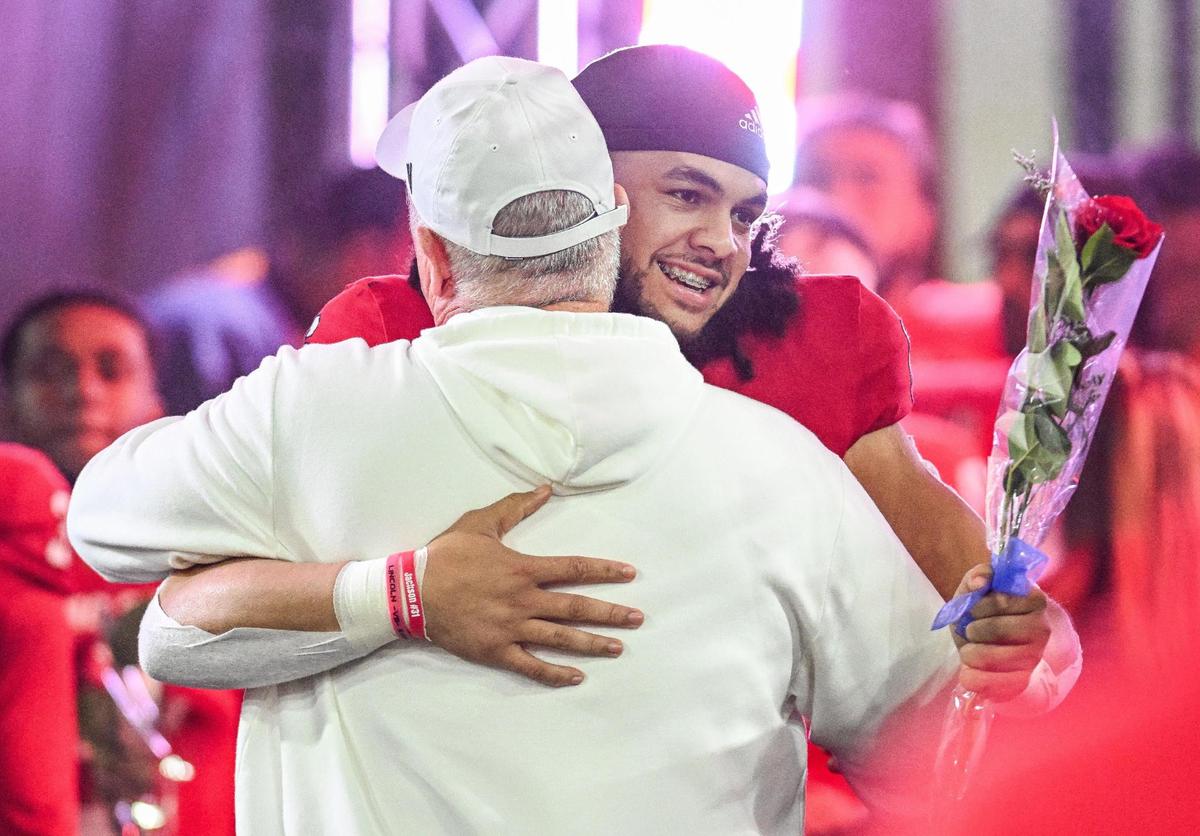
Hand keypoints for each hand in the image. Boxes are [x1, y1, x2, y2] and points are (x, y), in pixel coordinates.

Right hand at [421, 486, 642, 687]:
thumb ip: (516, 507)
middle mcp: (523, 600)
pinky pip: (531, 666)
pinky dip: (554, 673)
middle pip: (576, 608)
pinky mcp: (496, 650)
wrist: (410, 591)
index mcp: (523, 569)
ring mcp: (511, 628)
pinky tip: (577, 676)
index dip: (605, 571)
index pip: (574, 569)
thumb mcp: (480, 523)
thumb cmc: (445, 555)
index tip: (630, 574)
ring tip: (619, 647)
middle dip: (611, 613)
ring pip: (560, 639)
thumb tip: (546, 489)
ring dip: (592, 643)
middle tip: (638, 618)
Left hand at [952, 564, 1050, 700]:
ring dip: (968, 652)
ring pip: (989, 657)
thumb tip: (979, 582)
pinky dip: (972, 677)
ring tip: (970, 649)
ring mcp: (1034, 657)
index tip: (973, 609)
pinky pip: (991, 683)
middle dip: (971, 629)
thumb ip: (978, 576)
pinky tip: (968, 671)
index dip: (977, 606)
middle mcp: (1041, 629)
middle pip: (994, 629)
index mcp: (1034, 599)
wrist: (996, 643)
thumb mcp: (978, 588)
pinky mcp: (1022, 681)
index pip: (999, 601)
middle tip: (970, 630)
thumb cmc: (984, 611)